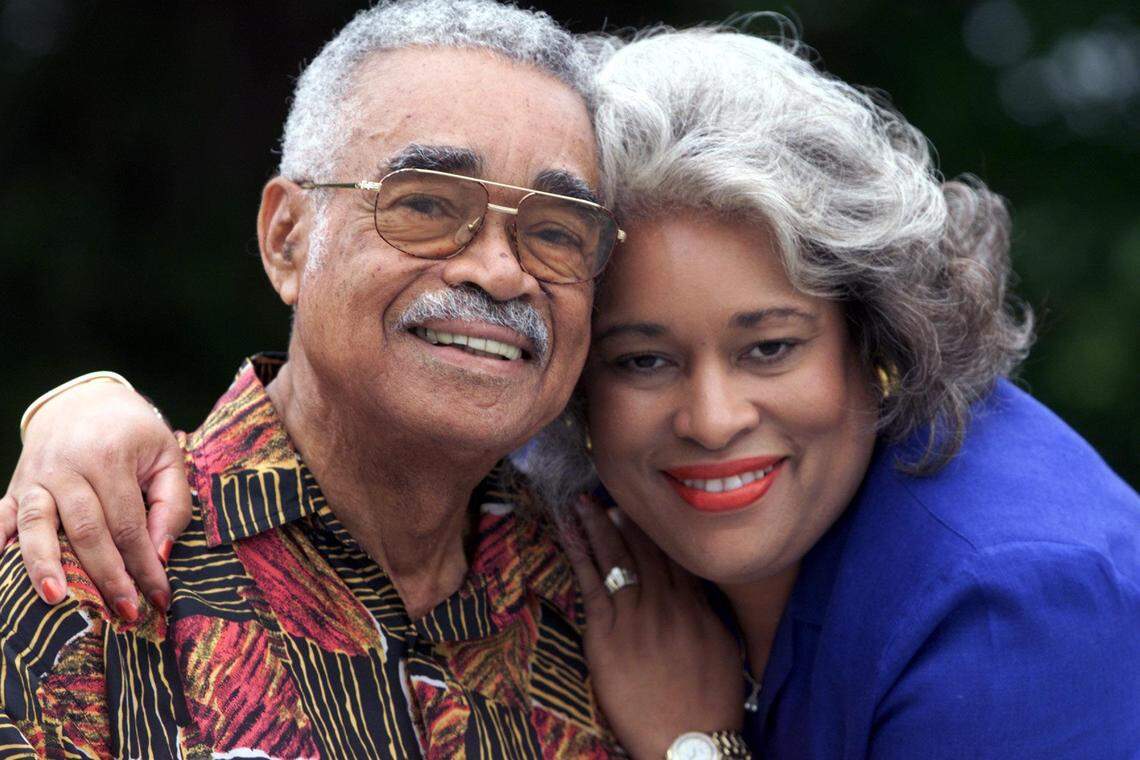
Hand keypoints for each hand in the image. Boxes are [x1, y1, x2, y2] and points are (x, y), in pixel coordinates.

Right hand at [0, 380, 191, 618]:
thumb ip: (171, 505)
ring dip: (45, 565)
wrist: (86, 400)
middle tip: (125, 612)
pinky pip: (2, 518)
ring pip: (36, 525)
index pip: (129, 524)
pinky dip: (1, 543)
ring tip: (55, 599)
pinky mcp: (15, 486)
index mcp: (110, 457)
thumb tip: (159, 554)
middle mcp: (68, 466)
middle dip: (106, 576)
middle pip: (86, 530)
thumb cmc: (134, 434)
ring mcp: (36, 477)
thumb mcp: (167, 458)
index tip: (160, 598)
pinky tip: (5, 572)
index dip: (144, 565)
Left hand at [566, 496, 742, 759]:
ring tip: (584, 501)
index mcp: (695, 605)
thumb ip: (710, 612)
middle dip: (626, 518)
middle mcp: (666, 602)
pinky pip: (591, 583)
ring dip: (599, 526)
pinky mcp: (607, 633)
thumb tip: (701, 587)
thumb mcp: (724, 649)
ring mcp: (635, 615)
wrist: (688, 741)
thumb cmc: (710, 703)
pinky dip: (579, 553)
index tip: (646, 506)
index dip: (658, 528)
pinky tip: (569, 532)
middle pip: (644, 548)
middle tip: (609, 489)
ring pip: (616, 558)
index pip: (674, 554)